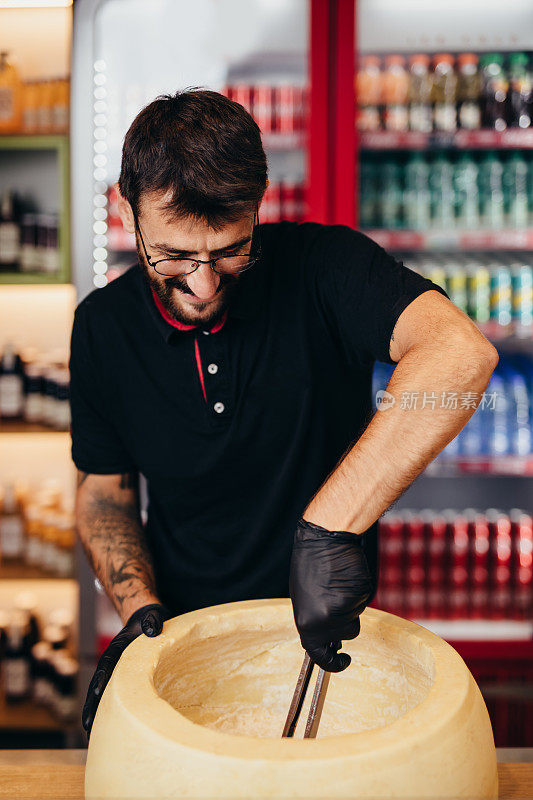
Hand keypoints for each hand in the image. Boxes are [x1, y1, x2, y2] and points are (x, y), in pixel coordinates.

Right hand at [82, 602, 170, 740]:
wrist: (147, 620)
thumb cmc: (150, 620)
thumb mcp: (153, 617)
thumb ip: (152, 622)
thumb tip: (152, 630)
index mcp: (118, 648)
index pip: (107, 664)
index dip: (101, 678)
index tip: (96, 694)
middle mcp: (114, 662)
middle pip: (99, 684)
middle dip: (92, 705)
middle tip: (87, 726)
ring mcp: (117, 672)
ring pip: (103, 694)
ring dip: (96, 713)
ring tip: (90, 735)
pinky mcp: (124, 679)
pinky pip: (114, 697)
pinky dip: (108, 712)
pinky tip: (106, 729)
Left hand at [289, 517, 373, 671]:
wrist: (324, 537)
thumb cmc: (311, 564)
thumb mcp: (304, 598)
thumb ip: (315, 621)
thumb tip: (328, 639)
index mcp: (307, 622)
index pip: (319, 654)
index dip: (331, 662)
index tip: (342, 661)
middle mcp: (327, 619)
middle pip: (346, 633)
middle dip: (344, 620)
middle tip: (335, 596)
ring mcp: (346, 607)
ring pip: (356, 616)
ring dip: (351, 605)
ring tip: (338, 582)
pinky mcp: (362, 594)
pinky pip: (363, 601)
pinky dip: (357, 591)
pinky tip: (346, 575)